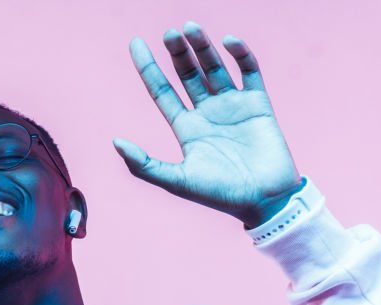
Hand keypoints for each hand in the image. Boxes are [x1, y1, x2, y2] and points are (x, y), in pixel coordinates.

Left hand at [114, 21, 302, 226]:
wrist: (265, 201)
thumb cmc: (220, 195)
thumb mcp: (177, 181)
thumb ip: (145, 164)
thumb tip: (115, 142)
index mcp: (186, 128)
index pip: (162, 91)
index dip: (148, 68)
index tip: (135, 43)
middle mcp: (207, 113)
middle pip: (187, 74)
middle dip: (178, 52)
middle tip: (170, 33)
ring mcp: (233, 106)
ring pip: (214, 68)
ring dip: (203, 47)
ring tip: (191, 28)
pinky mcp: (258, 104)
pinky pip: (248, 71)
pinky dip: (240, 54)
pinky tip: (229, 41)